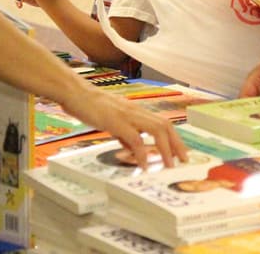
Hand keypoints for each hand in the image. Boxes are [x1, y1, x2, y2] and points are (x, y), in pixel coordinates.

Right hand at [60, 87, 188, 167]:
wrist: (75, 93)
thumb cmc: (90, 105)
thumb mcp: (111, 120)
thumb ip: (123, 132)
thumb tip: (131, 146)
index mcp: (136, 111)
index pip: (162, 123)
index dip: (174, 137)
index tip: (180, 152)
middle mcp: (136, 111)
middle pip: (165, 125)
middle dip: (177, 144)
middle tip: (184, 160)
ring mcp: (128, 115)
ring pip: (157, 130)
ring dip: (166, 149)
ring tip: (169, 165)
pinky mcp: (117, 122)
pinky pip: (136, 140)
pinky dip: (142, 154)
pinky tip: (144, 165)